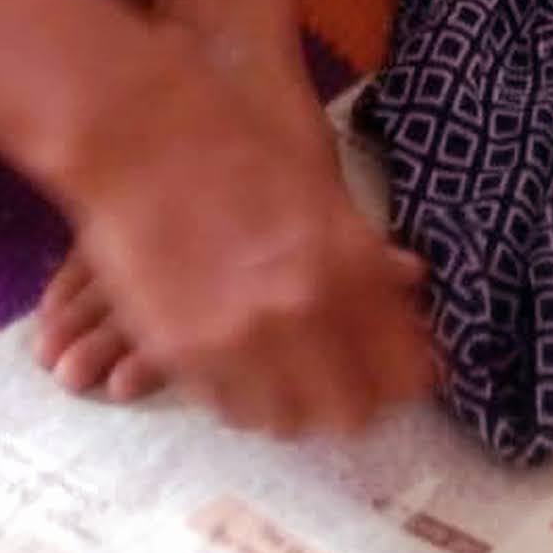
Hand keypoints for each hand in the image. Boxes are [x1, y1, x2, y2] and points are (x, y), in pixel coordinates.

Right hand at [36, 23, 431, 435]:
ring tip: (289, 378)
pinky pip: (228, 408)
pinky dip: (241, 398)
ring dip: (295, 406)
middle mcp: (300, 309)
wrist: (141, 130)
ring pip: (288, 422)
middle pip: (350, 414)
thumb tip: (412, 283)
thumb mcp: (322, 183)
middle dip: (354, 403)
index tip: (402, 375)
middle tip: (344, 384)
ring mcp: (238, 337)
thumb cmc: (237, 139)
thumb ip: (367, 247)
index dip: (407, 378)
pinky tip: (243, 369)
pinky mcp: (180, 350)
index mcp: (348, 263)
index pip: (404, 369)